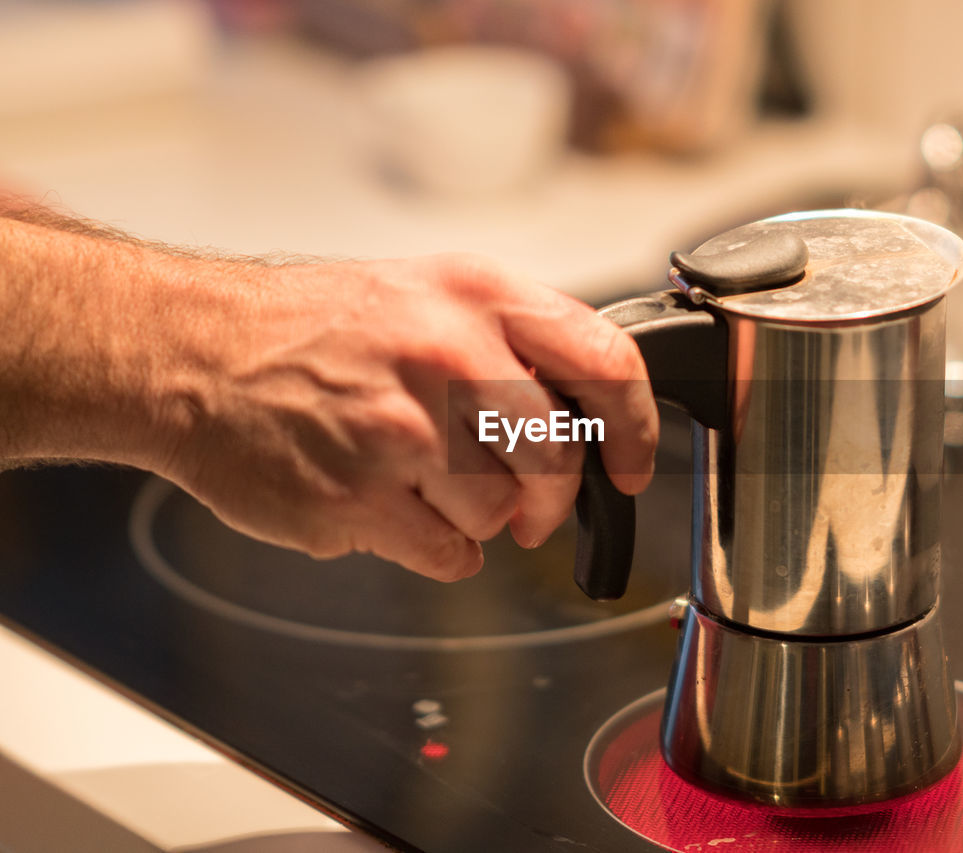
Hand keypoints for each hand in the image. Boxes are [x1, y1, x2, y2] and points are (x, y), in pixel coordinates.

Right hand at [153, 253, 657, 580]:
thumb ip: (509, 341)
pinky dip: (435, 549)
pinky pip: (449, 555)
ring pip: (502, 516)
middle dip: (550, 499)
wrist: (192, 351)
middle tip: (528, 506)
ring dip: (477, 520)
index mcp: (475, 296)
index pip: (606, 362)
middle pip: (558, 460)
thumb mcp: (423, 293)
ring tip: (422, 485)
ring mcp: (402, 430)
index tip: (634, 468)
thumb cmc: (307, 327)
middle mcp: (447, 356)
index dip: (638, 429)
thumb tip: (584, 410)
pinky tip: (391, 510)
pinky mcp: (358, 497)